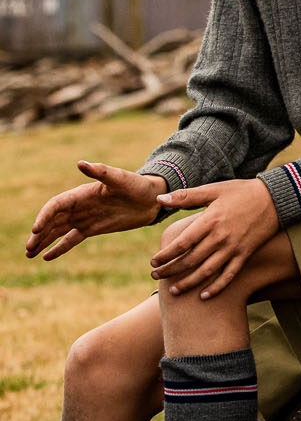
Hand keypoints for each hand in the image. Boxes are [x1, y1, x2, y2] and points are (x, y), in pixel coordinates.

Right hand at [25, 163, 165, 259]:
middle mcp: (79, 206)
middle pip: (52, 220)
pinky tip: (46, 257)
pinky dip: (59, 248)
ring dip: (43, 241)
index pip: (56, 205)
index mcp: (82, 193)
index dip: (45, 216)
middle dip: (39, 233)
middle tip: (28, 248)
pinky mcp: (92, 229)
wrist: (152, 199)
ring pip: (58, 231)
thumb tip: (81, 163)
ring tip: (29, 254)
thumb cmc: (137, 185)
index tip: (36, 229)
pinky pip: (71, 239)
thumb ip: (101, 171)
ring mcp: (84, 218)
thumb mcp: (120, 178)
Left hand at [149, 178, 279, 297]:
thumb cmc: (242, 191)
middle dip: (171, 271)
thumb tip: (159, 199)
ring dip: (189, 283)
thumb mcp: (214, 189)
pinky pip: (230, 274)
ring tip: (173, 290)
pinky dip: (217, 287)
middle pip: (191, 260)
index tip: (154, 262)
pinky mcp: (245, 253)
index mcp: (210, 220)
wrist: (276, 198)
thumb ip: (186, 196)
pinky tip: (204, 296)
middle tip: (156, 277)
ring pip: (207, 271)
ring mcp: (234, 247)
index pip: (182, 243)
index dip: (166, 255)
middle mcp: (221, 237)